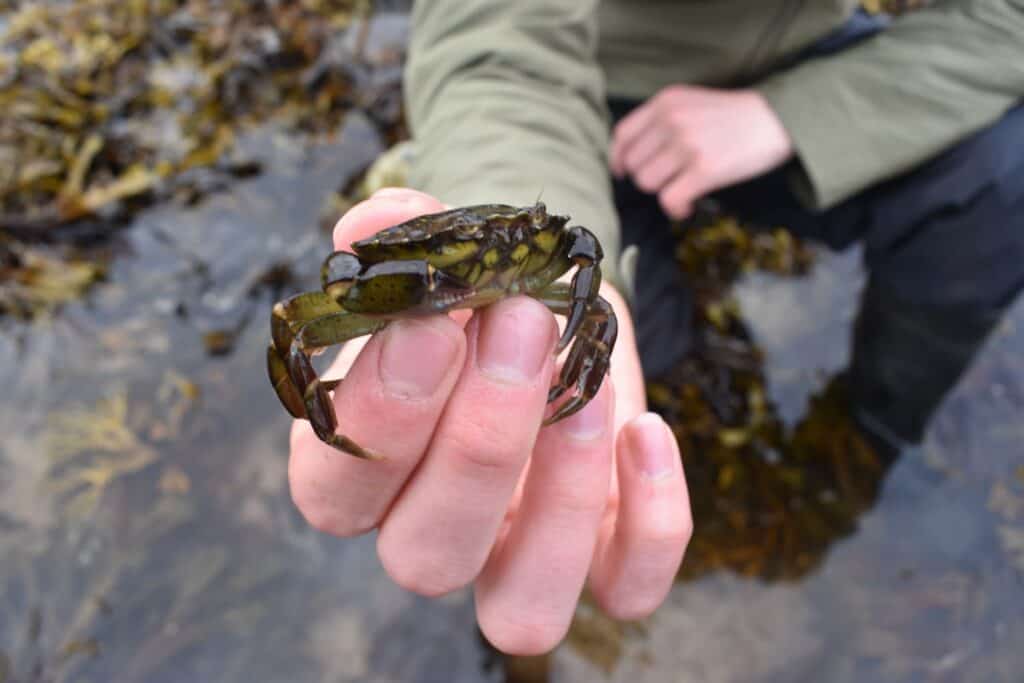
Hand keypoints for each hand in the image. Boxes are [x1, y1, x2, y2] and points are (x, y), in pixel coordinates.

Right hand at [288, 188, 691, 654]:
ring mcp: (516, 558)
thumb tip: (386, 220)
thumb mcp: (441, 259)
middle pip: (425, 558)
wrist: (547, 307)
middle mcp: (427, 532)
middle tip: (517, 326)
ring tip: (585, 388)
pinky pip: (629, 588)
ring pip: (520, 612)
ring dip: (560, 496)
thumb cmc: (475, 294)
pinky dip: (652, 522)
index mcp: (361, 469)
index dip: (382, 415)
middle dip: (478, 444)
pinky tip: (645, 429)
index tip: (429, 321)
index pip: (335, 488)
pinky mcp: (601, 560)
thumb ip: (405, 239)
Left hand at [610, 85, 792, 218]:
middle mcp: (672, 121)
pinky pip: (669, 200)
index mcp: (665, 102)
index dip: (618, 159)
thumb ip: (660, 120)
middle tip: (671, 179)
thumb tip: (628, 156)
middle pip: (634, 165)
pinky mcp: (704, 169)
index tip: (623, 173)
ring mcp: (687, 145)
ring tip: (683, 188)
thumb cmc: (731, 117)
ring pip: (648, 183)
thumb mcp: (690, 103)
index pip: (622, 135)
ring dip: (663, 192)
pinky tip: (688, 205)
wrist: (775, 119)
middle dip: (648, 178)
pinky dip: (676, 208)